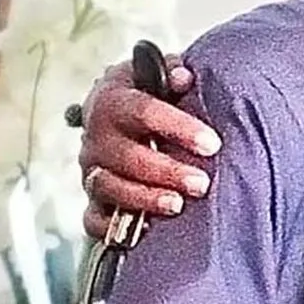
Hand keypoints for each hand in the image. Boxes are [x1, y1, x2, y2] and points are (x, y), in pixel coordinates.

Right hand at [77, 53, 215, 231]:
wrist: (114, 118)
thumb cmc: (144, 97)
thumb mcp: (155, 76)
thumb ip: (171, 72)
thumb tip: (183, 77)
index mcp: (111, 101)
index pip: (143, 112)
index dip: (178, 128)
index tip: (211, 143)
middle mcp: (96, 137)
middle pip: (127, 156)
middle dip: (166, 172)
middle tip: (201, 183)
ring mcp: (92, 171)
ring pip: (110, 188)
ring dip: (145, 199)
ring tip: (177, 205)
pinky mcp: (92, 201)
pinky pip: (93, 220)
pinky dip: (114, 228)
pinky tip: (144, 230)